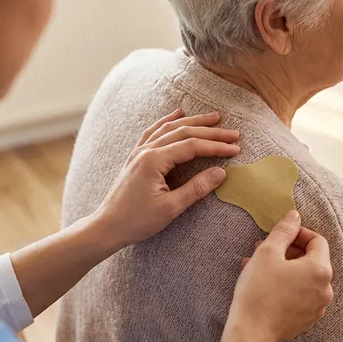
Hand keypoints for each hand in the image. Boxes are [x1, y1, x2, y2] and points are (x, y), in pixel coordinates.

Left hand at [91, 109, 239, 249]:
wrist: (107, 226)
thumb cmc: (137, 221)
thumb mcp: (170, 208)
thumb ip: (196, 188)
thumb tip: (221, 173)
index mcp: (153, 161)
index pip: (192, 146)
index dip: (215, 147)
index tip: (235, 149)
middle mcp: (145, 151)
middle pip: (183, 132)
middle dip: (210, 131)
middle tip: (233, 133)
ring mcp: (139, 152)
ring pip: (169, 128)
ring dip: (193, 121)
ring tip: (213, 117)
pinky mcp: (136, 157)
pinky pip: (154, 132)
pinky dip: (168, 121)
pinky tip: (177, 115)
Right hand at [227, 210, 333, 341]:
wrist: (251, 333)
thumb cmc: (259, 290)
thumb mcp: (268, 252)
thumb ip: (284, 230)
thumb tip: (295, 215)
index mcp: (320, 269)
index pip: (317, 240)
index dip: (298, 233)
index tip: (280, 234)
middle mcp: (326, 289)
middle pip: (312, 259)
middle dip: (288, 251)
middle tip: (263, 248)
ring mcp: (318, 307)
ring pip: (304, 278)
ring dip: (285, 267)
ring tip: (259, 266)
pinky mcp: (307, 319)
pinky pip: (301, 294)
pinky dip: (287, 285)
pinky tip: (265, 284)